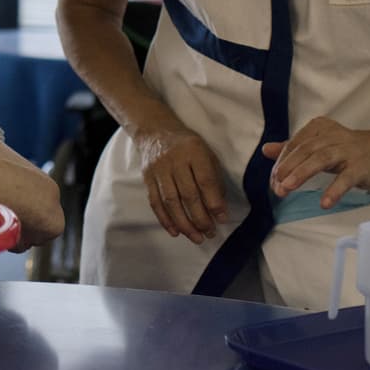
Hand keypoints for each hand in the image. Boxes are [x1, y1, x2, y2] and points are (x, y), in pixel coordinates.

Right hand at [134, 124, 228, 243]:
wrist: (156, 131)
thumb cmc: (188, 146)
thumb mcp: (206, 153)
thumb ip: (213, 178)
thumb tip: (218, 209)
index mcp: (194, 151)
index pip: (205, 180)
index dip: (214, 202)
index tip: (222, 219)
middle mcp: (175, 160)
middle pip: (188, 194)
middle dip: (200, 218)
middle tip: (210, 233)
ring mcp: (158, 169)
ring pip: (171, 201)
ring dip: (184, 223)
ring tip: (196, 238)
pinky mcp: (147, 178)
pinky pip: (155, 202)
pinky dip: (165, 219)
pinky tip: (175, 232)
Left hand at [262, 116, 369, 208]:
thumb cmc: (347, 149)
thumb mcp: (319, 144)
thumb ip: (293, 148)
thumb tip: (266, 150)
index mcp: (318, 128)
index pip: (294, 145)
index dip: (281, 163)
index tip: (273, 181)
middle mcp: (331, 136)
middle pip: (304, 151)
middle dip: (287, 170)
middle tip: (276, 188)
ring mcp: (347, 150)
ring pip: (320, 160)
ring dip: (301, 174)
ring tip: (287, 189)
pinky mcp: (361, 166)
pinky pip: (346, 178)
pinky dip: (334, 190)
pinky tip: (324, 202)